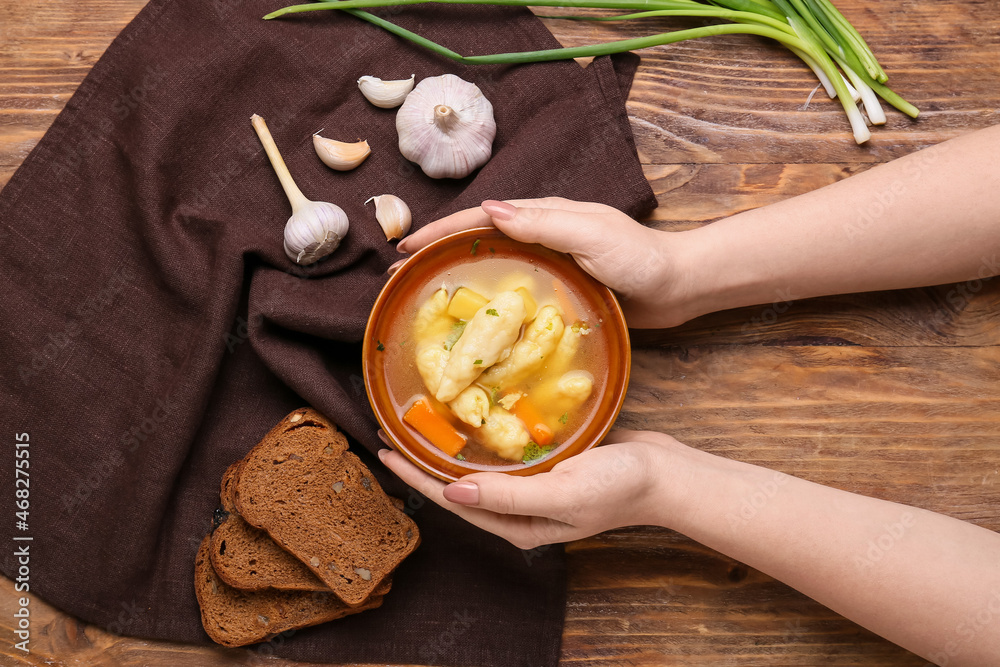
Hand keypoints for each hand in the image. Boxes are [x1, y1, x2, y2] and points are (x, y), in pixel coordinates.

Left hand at [377, 430, 687, 549]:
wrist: (665, 473)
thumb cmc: (618, 486)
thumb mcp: (560, 492)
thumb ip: (506, 495)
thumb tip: (451, 490)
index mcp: (517, 524)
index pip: (452, 498)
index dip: (415, 476)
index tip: (385, 451)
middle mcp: (518, 508)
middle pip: (458, 482)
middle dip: (423, 459)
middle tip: (392, 431)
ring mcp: (533, 485)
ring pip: (478, 464)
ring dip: (449, 444)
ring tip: (421, 420)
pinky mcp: (547, 463)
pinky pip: (503, 449)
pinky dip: (482, 433)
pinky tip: (470, 413)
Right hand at [394, 198, 690, 328]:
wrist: (677, 286)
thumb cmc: (639, 258)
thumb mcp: (592, 235)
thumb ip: (544, 223)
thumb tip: (490, 210)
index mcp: (543, 215)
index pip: (480, 218)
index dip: (440, 231)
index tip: (405, 248)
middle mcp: (540, 235)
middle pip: (476, 239)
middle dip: (436, 252)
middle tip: (400, 275)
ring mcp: (547, 262)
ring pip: (490, 264)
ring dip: (455, 276)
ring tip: (423, 296)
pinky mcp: (556, 288)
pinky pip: (512, 293)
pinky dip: (486, 301)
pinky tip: (472, 322)